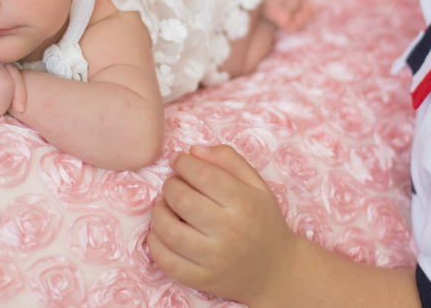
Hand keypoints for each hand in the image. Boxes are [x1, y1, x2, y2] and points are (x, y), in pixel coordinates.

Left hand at [147, 144, 297, 306]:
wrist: (275, 271)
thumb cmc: (262, 221)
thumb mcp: (256, 185)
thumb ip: (228, 160)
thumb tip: (193, 150)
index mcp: (245, 203)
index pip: (204, 175)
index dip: (183, 163)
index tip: (179, 160)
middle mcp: (230, 232)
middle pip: (182, 200)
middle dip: (170, 185)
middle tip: (174, 184)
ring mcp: (214, 259)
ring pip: (169, 230)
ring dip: (159, 212)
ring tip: (166, 207)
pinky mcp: (201, 280)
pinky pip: (165, 260)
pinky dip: (154, 242)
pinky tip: (162, 231)